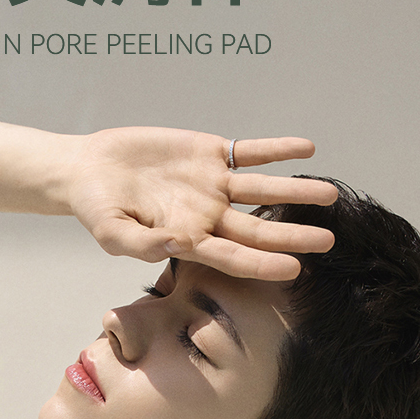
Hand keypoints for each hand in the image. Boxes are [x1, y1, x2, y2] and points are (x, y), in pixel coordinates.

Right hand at [66, 126, 336, 280]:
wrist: (90, 170)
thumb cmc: (96, 209)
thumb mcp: (111, 232)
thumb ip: (141, 243)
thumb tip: (173, 247)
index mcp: (189, 240)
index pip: (233, 257)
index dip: (263, 264)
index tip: (294, 268)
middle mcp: (209, 216)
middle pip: (259, 229)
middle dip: (294, 235)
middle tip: (328, 240)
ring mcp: (213, 185)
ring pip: (264, 190)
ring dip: (296, 192)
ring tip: (330, 195)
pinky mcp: (210, 154)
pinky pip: (250, 152)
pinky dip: (277, 150)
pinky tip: (306, 150)